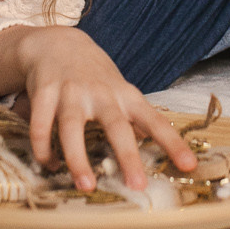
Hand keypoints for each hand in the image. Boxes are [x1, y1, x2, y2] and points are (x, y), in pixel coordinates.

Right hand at [15, 27, 197, 191]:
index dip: (173, 143)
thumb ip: (135, 119)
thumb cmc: (94, 76)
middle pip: (116, 126)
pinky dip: (43, 148)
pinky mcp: (44, 92)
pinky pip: (40, 125)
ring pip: (72, 128)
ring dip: (78, 158)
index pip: (155, 121)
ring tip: (87, 185)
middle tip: (137, 185)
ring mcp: (70, 92)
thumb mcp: (120, 92)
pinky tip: (49, 164)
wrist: (56, 43)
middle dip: (127, 156)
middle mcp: (100, 93)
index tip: (189, 165)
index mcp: (125, 96)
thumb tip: (157, 148)